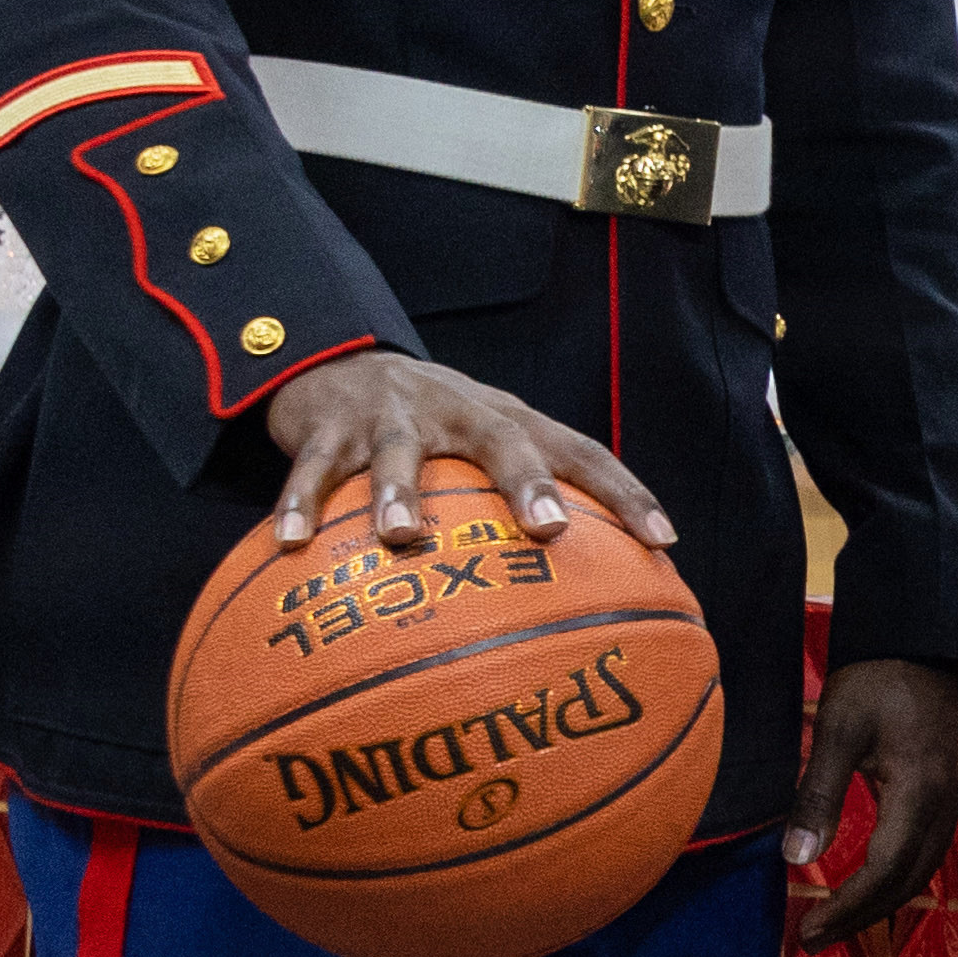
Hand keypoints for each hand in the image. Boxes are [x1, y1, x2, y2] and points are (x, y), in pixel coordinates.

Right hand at [254, 342, 668, 557]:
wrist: (336, 357)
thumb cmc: (433, 426)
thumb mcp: (484, 447)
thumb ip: (523, 506)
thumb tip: (591, 599)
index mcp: (508, 421)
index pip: (582, 451)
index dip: (626, 493)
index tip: (664, 542)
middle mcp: (460, 411)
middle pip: (504, 440)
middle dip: (528, 483)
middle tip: (550, 530)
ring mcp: (393, 415)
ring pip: (399, 452)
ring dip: (401, 494)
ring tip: (401, 540)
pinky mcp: (329, 425)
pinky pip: (313, 468)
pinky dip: (301, 503)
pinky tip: (293, 545)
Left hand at [787, 657, 957, 956]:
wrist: (930, 647)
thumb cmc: (878, 680)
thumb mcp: (838, 730)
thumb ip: (818, 794)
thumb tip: (795, 859)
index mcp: (918, 791)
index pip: (885, 870)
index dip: (848, 907)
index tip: (808, 929)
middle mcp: (944, 806)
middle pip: (907, 882)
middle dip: (860, 916)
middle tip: (811, 939)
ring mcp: (953, 802)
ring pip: (922, 872)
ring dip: (880, 904)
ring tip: (834, 922)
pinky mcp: (948, 797)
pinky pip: (927, 853)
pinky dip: (896, 880)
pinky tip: (868, 887)